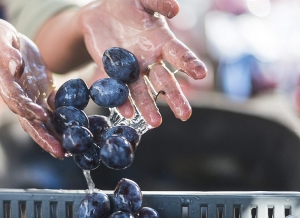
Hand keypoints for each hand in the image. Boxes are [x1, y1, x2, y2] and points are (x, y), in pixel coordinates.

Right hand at [0, 19, 63, 157]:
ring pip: (41, 121)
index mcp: (2, 82)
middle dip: (43, 136)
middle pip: (28, 120)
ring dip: (53, 137)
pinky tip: (74, 135)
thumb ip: (5, 53)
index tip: (41, 115)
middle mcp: (16, 95)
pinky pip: (52, 111)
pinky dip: (61, 123)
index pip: (14, 98)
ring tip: (68, 153)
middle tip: (59, 152)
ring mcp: (29, 97)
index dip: (26, 108)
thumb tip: (15, 66)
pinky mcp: (41, 94)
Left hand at [78, 0, 206, 127]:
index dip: (190, 63)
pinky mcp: (113, 75)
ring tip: (155, 123)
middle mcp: (150, 60)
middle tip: (185, 115)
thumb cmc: (125, 4)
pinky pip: (120, 91)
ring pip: (143, 92)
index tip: (201, 74)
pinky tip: (127, 114)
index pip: (179, 55)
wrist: (98, 15)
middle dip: (174, 97)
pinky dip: (123, 102)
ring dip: (149, 107)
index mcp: (162, 42)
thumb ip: (158, 2)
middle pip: (165, 81)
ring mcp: (132, 70)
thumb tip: (175, 9)